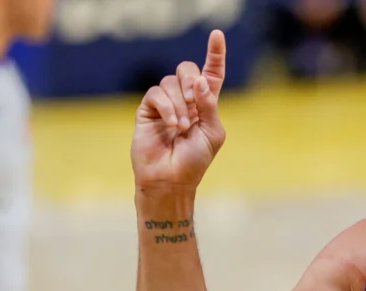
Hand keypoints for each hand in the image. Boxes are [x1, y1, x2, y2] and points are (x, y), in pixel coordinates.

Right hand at [132, 30, 228, 191]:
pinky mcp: (148, 110)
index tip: (217, 35)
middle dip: (192, 81)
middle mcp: (186, 99)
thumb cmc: (195, 161)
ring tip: (183, 128)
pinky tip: (172, 125)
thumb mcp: (212, 133)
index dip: (215, 53)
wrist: (171, 180)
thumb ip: (210, 105)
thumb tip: (201, 79)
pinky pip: (156, 93)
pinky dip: (168, 108)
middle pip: (188, 69)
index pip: (211, 72)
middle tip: (195, 102)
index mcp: (206, 104)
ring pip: (171, 82)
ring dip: (181, 105)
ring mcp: (166, 103)